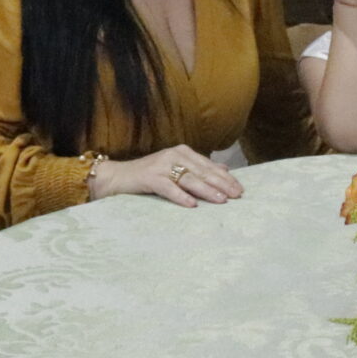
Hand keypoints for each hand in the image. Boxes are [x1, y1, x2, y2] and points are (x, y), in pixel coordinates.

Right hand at [91, 146, 243, 208]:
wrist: (117, 176)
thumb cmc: (149, 174)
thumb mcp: (175, 168)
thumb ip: (198, 167)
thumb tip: (224, 169)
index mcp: (182, 152)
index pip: (209, 166)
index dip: (225, 178)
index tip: (240, 189)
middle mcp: (174, 156)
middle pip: (202, 171)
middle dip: (221, 184)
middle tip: (236, 195)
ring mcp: (161, 166)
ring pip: (189, 179)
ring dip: (206, 190)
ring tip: (221, 200)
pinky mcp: (149, 178)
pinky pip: (168, 188)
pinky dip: (180, 196)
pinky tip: (191, 205)